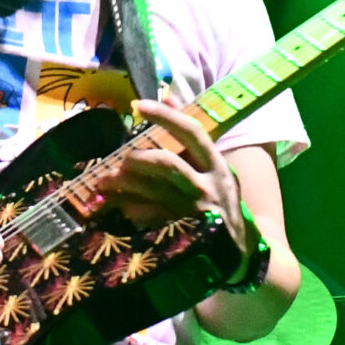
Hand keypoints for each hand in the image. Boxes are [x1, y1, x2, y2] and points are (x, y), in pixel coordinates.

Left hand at [99, 101, 248, 249]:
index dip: (165, 117)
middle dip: (138, 158)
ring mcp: (192, 211)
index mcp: (216, 165)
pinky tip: (117, 204)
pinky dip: (131, 209)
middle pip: (167, 164)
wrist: (240, 248)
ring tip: (104, 179)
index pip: (191, 132)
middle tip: (120, 158)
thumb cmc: (222, 197)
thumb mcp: (214, 164)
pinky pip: (149, 217)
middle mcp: (206, 186)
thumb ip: (190, 133)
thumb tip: (168, 96)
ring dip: (124, 183)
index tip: (139, 105)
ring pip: (154, 191)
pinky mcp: (180, 231)